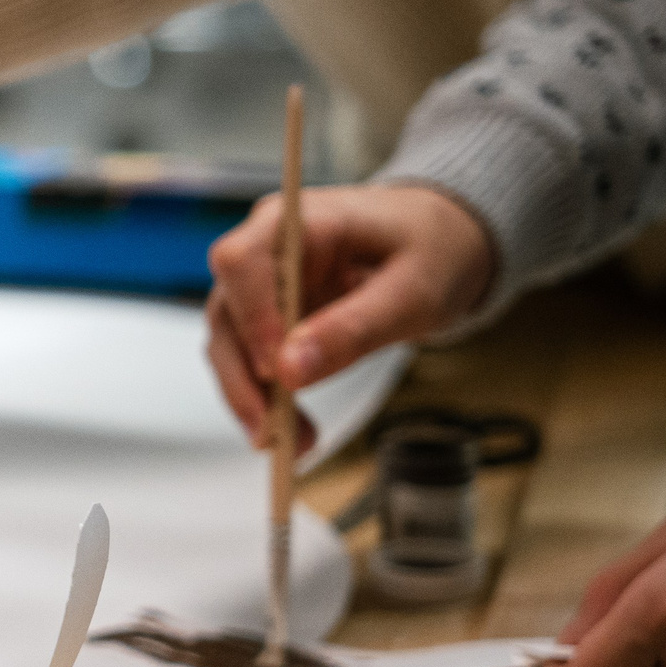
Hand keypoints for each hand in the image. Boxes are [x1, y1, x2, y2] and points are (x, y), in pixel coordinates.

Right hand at [204, 185, 497, 450]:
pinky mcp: (266, 320)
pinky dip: (265, 401)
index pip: (241, 261)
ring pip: (228, 346)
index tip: (276, 370)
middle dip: (244, 379)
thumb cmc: (432, 250)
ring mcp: (260, 287)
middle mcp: (263, 250)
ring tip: (291, 445)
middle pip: (225, 312)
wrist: (440, 244)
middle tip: (273, 433)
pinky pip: (249, 364)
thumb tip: (291, 371)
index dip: (250, 316)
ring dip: (251, 399)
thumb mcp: (412, 290)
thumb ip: (353, 327)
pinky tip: (292, 432)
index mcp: (296, 221)